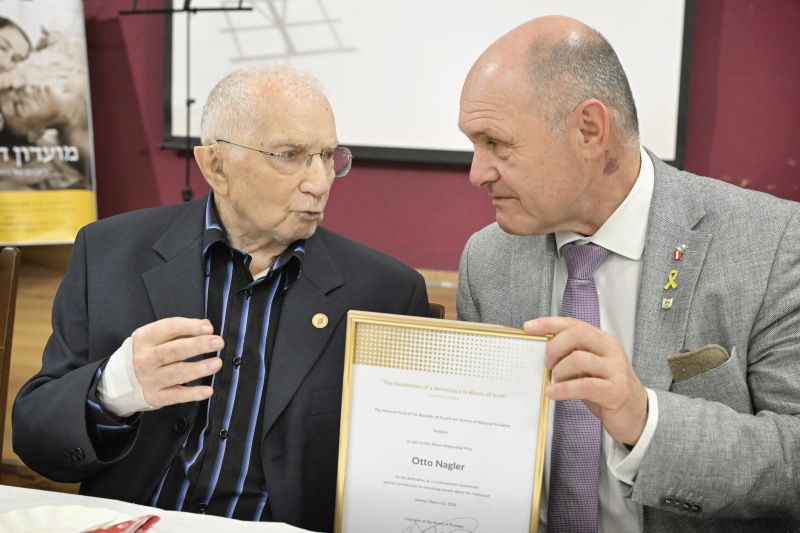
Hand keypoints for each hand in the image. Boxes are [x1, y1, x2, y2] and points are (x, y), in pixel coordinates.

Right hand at [131, 317, 223, 408]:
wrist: (116, 383)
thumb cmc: (142, 355)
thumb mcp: (153, 338)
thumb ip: (180, 330)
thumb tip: (205, 326)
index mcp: (144, 338)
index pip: (169, 328)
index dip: (190, 327)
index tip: (208, 328)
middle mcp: (145, 358)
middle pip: (174, 350)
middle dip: (198, 345)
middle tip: (217, 342)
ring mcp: (149, 378)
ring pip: (177, 373)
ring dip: (199, 368)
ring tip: (216, 363)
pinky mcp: (155, 396)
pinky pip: (176, 396)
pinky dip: (193, 394)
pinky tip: (207, 390)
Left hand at [524, 316, 647, 444]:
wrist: (636, 414)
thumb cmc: (608, 389)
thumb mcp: (590, 368)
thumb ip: (572, 355)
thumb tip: (543, 350)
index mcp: (603, 341)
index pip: (574, 323)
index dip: (549, 323)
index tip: (529, 327)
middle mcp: (611, 351)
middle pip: (577, 334)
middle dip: (554, 347)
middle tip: (547, 364)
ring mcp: (615, 370)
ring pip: (579, 359)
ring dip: (559, 371)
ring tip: (554, 382)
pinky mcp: (616, 391)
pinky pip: (585, 385)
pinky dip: (564, 389)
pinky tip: (554, 393)